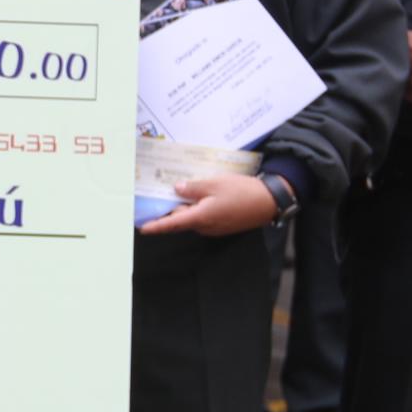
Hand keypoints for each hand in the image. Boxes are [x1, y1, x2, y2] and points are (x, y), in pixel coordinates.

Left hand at [138, 173, 280, 236]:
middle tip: (161, 195)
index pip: (172, 224)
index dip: (156, 226)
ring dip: (186, 207)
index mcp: (200, 218)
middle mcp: (205, 227)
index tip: (141, 228)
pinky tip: (202, 195)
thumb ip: (193, 188)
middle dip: (171, 209)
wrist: (270, 201)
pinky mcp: (223, 225)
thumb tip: (176, 189)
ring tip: (183, 190)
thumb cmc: (242, 191)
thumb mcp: (214, 183)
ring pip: (193, 218)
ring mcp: (215, 228)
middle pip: (181, 219)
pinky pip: (204, 218)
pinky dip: (199, 208)